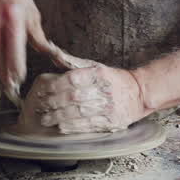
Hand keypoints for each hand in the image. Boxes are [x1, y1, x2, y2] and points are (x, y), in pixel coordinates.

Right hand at [0, 0, 87, 105]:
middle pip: (0, 57)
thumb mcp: (30, 10)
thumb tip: (49, 53)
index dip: (16, 66)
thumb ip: (37, 35)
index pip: (14, 48)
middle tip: (13, 93)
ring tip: (3, 89)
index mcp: (13, 17)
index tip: (20, 80)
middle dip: (6, 76)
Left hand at [25, 66, 147, 133]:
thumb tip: (53, 53)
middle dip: (54, 102)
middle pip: (74, 96)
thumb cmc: (113, 79)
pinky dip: (73, 127)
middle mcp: (103, 89)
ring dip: (59, 116)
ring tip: (46, 119)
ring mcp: (108, 107)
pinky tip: (61, 127)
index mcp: (98, 73)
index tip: (43, 90)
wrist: (139, 94)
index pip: (73, 78)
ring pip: (79, 112)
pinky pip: (88, 125)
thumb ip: (74, 63)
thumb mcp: (96, 66)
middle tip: (40, 106)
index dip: (55, 85)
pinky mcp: (110, 121)